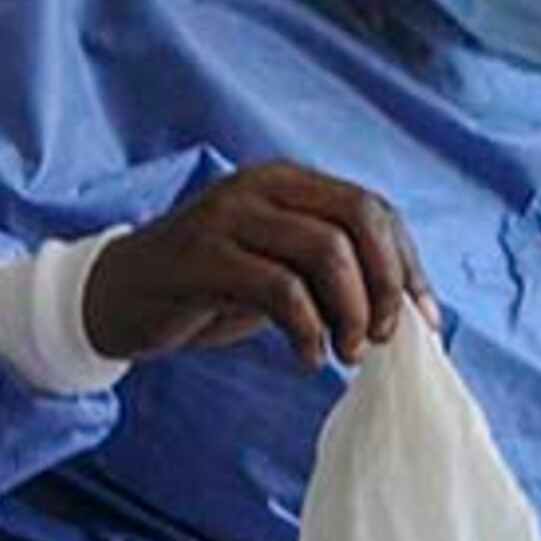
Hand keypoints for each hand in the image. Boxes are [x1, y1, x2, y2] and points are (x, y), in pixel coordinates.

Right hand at [84, 163, 432, 368]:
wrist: (118, 298)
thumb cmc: (209, 289)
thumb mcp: (280, 272)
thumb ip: (333, 276)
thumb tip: (408, 313)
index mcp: (290, 183)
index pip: (373, 210)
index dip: (407, 267)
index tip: (422, 322)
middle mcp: (263, 187)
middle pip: (358, 219)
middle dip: (385, 285)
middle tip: (382, 339)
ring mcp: (230, 216)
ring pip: (326, 250)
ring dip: (351, 311)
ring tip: (346, 353)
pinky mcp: (202, 256)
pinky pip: (280, 289)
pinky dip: (308, 331)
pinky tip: (307, 357)